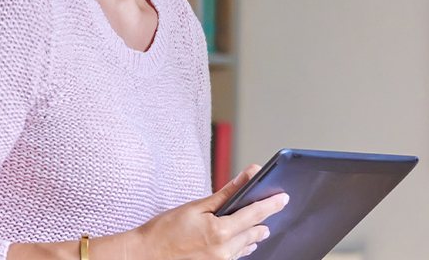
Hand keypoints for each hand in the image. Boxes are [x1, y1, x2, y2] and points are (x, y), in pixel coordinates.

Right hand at [127, 165, 289, 259]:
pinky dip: (239, 249)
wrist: (144, 256)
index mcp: (220, 231)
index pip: (255, 215)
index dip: (271, 205)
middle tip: (273, 210)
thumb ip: (226, 194)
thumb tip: (248, 176)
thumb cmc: (164, 230)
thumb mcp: (195, 207)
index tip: (283, 198)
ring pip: (245, 248)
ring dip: (252, 237)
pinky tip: (242, 244)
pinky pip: (234, 258)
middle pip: (254, 233)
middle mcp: (224, 251)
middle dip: (263, 222)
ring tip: (260, 228)